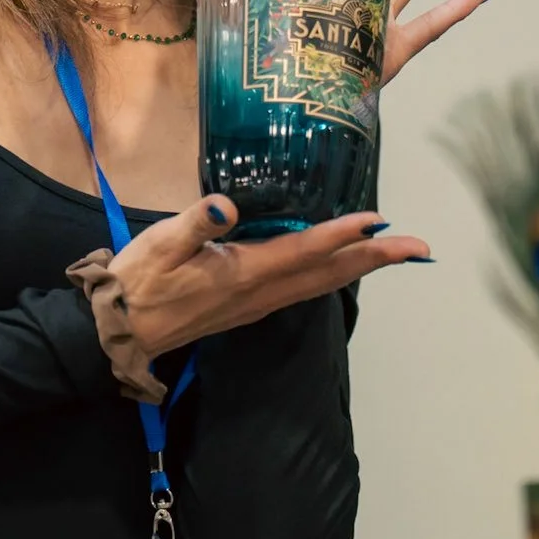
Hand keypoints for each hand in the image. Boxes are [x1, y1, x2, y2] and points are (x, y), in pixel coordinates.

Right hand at [106, 196, 429, 356]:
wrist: (119, 332)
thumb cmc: (136, 282)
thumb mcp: (159, 244)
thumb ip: (195, 224)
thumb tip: (225, 206)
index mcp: (244, 274)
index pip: (304, 251)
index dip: (343, 235)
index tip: (380, 221)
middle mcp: (261, 293)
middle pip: (328, 274)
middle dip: (375, 258)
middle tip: (419, 248)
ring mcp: (257, 304)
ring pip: (320, 285)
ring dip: (360, 267)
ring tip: (394, 253)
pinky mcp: (249, 306)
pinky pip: (304, 290)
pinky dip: (333, 275)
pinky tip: (340, 267)